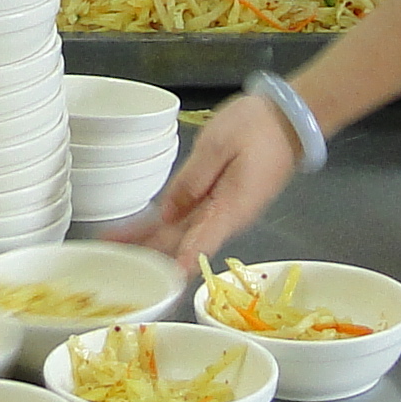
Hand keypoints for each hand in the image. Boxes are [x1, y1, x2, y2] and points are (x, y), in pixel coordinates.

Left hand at [106, 92, 297, 268]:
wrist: (288, 122)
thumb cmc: (257, 128)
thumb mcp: (219, 144)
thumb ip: (192, 179)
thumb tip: (169, 212)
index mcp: (230, 207)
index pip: (201, 242)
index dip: (181, 261)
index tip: (165, 279)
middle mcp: (225, 218)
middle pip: (181, 242)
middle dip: (148, 254)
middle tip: (113, 260)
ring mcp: (221, 212)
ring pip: (180, 234)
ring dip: (148, 242)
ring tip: (112, 248)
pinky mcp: (217, 203)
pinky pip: (186, 220)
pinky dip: (160, 226)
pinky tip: (138, 231)